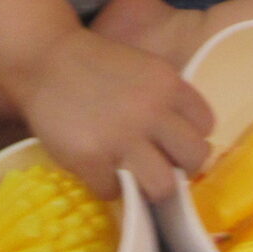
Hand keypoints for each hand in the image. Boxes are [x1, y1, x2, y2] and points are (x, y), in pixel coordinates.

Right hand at [7, 27, 213, 202]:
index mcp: (169, 85)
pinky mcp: (91, 159)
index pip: (206, 125)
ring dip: (149, 188)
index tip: (174, 142)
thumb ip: (166, 99)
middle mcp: (152, 111)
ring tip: (134, 179)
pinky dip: (107, 187)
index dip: (192, 137)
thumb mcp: (145, 69)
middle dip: (179, 167)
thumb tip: (181, 141)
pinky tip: (98, 171)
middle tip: (160, 166)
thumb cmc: (96, 65)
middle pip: (194, 159)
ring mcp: (122, 138)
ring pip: (163, 187)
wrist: (46, 58)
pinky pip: (115, 193)